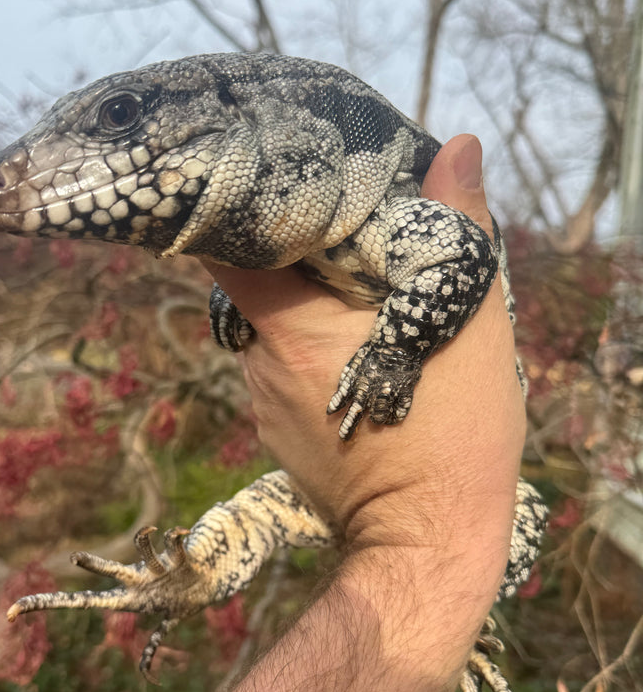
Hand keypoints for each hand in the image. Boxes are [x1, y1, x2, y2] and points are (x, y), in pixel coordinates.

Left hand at [210, 134, 524, 619]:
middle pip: (244, 279)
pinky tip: (352, 353)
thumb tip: (459, 147)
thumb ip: (459, 228)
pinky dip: (304, 348)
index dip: (236, 207)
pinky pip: (279, 367)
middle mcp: (259, 356)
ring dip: (297, 303)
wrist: (427, 544)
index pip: (220, 242)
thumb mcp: (470, 321)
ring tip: (352, 292)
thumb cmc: (451, 433)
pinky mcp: (276, 431)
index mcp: (291, 320)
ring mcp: (261, 399)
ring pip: (265, 325)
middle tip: (333, 227)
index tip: (262, 179)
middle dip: (281, 250)